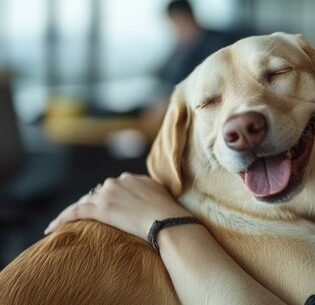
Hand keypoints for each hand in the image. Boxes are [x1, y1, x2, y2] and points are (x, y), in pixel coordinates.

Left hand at [44, 172, 191, 238]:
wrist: (166, 221)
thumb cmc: (169, 213)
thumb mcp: (162, 194)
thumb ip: (150, 191)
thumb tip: (149, 196)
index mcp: (132, 178)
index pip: (112, 188)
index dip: (107, 198)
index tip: (105, 209)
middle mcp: (117, 182)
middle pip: (97, 193)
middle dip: (91, 205)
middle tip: (86, 220)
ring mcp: (108, 194)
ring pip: (84, 202)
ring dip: (74, 213)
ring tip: (64, 224)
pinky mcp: (100, 208)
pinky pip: (74, 212)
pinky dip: (61, 219)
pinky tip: (51, 229)